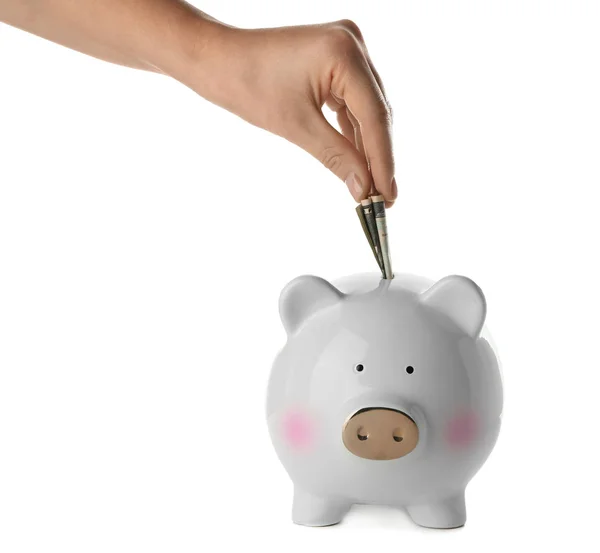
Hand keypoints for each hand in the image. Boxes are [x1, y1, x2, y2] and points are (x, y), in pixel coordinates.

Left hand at [185, 20, 396, 205]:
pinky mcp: (335, 61)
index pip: (375, 116)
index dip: (384, 160)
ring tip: (371, 184)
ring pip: (366, 110)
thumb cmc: (247, 84)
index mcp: (344, 53)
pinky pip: (352, 102)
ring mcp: (344, 50)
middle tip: (383, 197)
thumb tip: (363, 189)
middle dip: (378, 156)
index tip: (388, 195)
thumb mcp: (297, 126)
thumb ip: (337, 156)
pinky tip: (357, 158)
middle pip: (376, 112)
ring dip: (367, 146)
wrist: (217, 61)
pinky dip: (353, 131)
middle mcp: (352, 44)